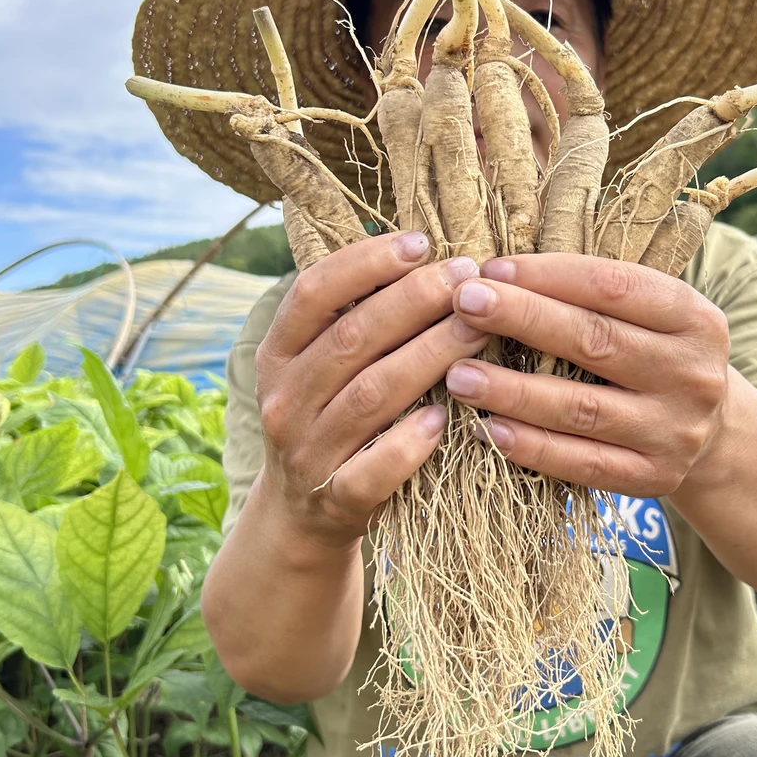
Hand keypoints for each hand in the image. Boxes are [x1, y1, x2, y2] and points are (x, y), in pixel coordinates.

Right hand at [253, 232, 487, 548]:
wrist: (304, 514)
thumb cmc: (332, 414)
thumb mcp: (322, 363)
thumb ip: (357, 315)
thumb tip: (423, 251)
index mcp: (278, 352)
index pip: (313, 291)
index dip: (367, 262)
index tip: (421, 242)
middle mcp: (284, 398)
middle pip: (352, 337)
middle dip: (415, 301)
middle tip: (468, 279)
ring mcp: (307, 451)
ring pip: (371, 394)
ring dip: (429, 356)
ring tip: (478, 329)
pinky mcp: (336, 498)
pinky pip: (373, 470)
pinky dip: (409, 443)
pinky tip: (445, 416)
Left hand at [442, 254, 730, 496]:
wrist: (710, 434)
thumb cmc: (653, 354)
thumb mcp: (648, 315)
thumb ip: (590, 294)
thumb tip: (496, 274)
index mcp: (694, 318)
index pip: (613, 286)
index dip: (548, 275)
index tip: (491, 268)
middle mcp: (692, 374)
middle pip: (595, 340)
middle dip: (523, 318)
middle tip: (464, 303)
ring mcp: (676, 431)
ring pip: (581, 407)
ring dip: (513, 391)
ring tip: (458, 375)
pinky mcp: (654, 478)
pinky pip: (583, 463)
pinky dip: (533, 447)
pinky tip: (489, 430)